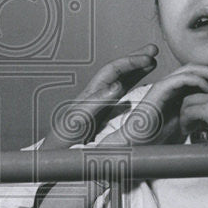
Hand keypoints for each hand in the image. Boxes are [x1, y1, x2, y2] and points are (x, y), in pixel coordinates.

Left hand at [42, 44, 159, 148]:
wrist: (54, 158)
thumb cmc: (62, 141)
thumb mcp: (78, 120)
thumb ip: (96, 103)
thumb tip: (118, 86)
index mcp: (90, 95)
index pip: (112, 71)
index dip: (130, 62)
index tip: (149, 58)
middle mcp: (95, 97)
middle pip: (117, 72)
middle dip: (135, 59)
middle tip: (153, 50)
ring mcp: (100, 106)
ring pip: (121, 82)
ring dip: (136, 71)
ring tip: (152, 63)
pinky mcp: (103, 118)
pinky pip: (121, 97)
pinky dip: (134, 88)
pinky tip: (144, 89)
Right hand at [99, 65, 207, 146]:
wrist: (140, 144)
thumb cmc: (161, 139)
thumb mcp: (189, 126)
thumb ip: (202, 118)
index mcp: (182, 92)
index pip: (206, 78)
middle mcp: (174, 85)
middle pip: (202, 69)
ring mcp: (166, 85)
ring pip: (192, 69)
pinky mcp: (160, 89)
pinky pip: (180, 78)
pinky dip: (196, 80)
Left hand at [178, 82, 207, 142]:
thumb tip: (206, 112)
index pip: (204, 86)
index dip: (196, 100)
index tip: (193, 113)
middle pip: (194, 91)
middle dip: (188, 107)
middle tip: (188, 122)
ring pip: (188, 101)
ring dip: (184, 115)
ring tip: (187, 128)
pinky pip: (188, 112)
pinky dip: (185, 122)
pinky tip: (188, 131)